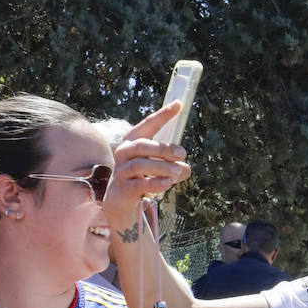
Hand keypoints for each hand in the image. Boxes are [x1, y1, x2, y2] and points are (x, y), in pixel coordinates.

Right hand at [102, 103, 191, 234]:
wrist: (122, 203)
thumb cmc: (143, 179)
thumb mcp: (162, 171)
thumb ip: (176, 168)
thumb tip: (185, 168)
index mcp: (134, 142)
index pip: (148, 125)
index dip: (163, 115)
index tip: (178, 104)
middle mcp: (124, 153)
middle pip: (142, 145)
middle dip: (163, 148)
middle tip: (182, 153)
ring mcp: (121, 171)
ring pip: (140, 164)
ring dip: (162, 167)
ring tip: (179, 171)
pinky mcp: (122, 189)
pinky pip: (139, 184)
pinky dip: (155, 183)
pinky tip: (168, 183)